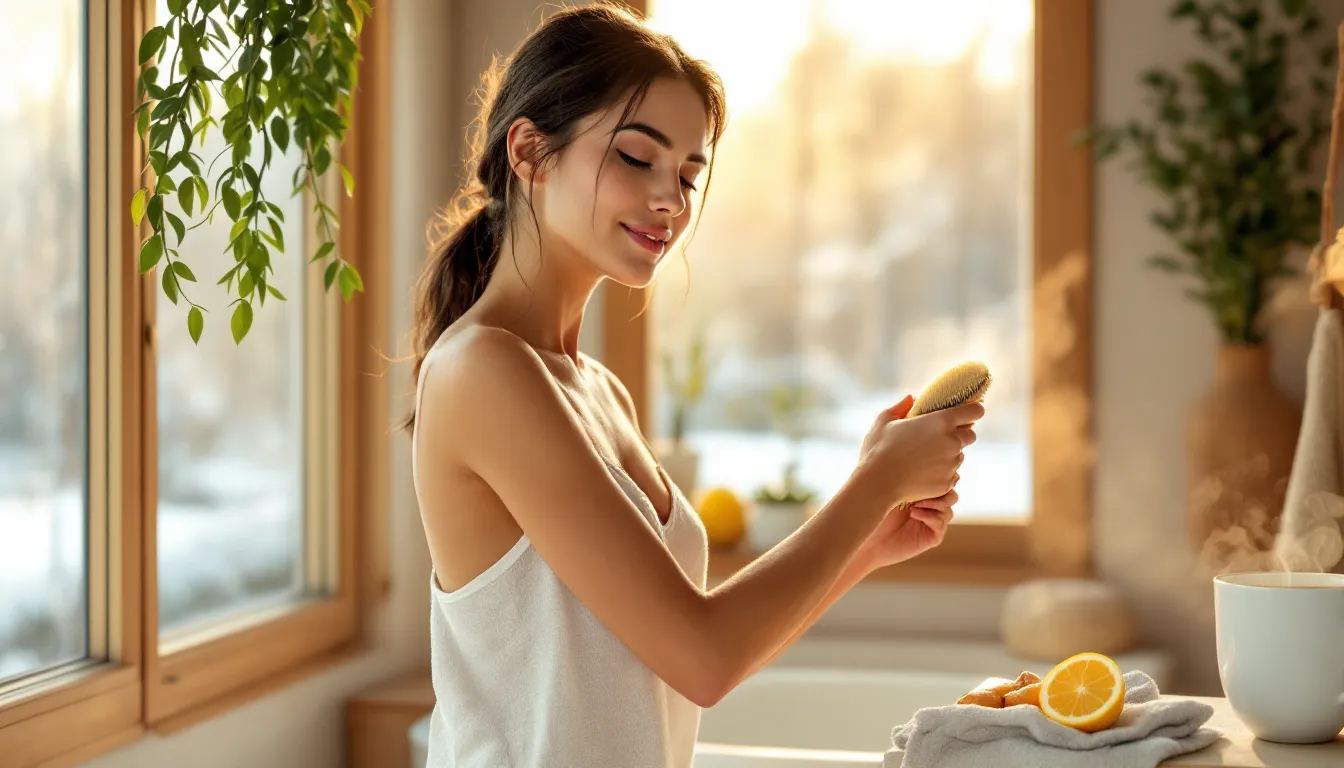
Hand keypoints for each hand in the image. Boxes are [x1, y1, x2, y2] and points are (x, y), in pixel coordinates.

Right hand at [858, 396, 981, 505]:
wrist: (878, 483)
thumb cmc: (878, 449)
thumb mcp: (884, 420)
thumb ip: (901, 406)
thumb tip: (911, 398)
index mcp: (941, 421)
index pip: (975, 411)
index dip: (973, 410)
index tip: (967, 412)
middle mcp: (952, 441)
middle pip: (970, 435)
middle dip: (959, 434)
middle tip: (938, 437)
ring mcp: (951, 464)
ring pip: (959, 456)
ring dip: (948, 454)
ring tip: (924, 457)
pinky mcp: (947, 482)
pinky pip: (951, 474)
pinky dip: (941, 472)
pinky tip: (921, 472)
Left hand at [859, 479, 958, 568]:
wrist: (866, 539)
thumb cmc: (871, 512)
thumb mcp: (887, 490)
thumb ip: (904, 477)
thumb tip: (916, 458)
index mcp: (921, 492)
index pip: (942, 481)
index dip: (940, 476)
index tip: (927, 470)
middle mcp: (929, 506)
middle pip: (951, 494)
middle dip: (942, 490)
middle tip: (924, 489)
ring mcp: (931, 522)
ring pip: (948, 510)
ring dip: (935, 504)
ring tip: (914, 504)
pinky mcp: (931, 537)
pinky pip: (941, 525)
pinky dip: (930, 516)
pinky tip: (913, 514)